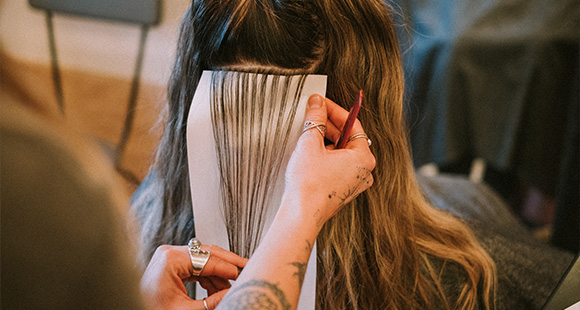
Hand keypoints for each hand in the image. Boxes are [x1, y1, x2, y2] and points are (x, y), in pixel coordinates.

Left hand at [140, 244, 247, 309]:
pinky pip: (196, 265)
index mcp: (170, 259)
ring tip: (233, 286)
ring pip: (204, 259)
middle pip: (208, 253)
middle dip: (229, 264)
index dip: (229, 268)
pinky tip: (219, 287)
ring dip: (220, 273)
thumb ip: (211, 302)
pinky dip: (209, 276)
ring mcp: (170, 256)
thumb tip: (232, 294)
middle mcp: (169, 252)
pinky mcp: (171, 263)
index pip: (208, 260)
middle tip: (247, 268)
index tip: (245, 273)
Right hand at [284, 94, 375, 225]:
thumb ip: (315, 119)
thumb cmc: (309, 184)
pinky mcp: (342, 191)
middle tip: (312, 115)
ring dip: (326, 140)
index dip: (335, 110)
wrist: (301, 215)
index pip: (353, 124)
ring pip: (341, 152)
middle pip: (348, 138)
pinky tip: (309, 152)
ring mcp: (353, 183)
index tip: (321, 103)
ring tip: (308, 133)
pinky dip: (325, 156)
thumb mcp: (310, 144)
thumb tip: (317, 103)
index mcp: (363, 158)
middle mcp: (363, 171)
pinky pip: (337, 166)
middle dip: (329, 125)